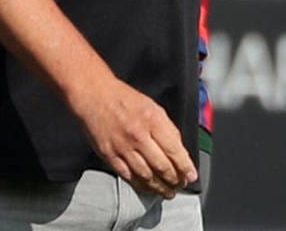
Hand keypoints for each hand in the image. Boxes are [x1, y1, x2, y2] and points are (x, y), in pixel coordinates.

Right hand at [72, 76, 195, 197]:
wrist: (93, 94)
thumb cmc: (123, 98)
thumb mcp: (152, 106)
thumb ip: (166, 128)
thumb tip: (178, 150)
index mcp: (152, 120)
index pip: (174, 150)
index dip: (185, 167)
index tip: (191, 176)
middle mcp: (138, 135)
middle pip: (162, 167)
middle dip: (175, 180)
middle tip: (180, 185)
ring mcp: (122, 147)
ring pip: (146, 176)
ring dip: (160, 187)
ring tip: (167, 191)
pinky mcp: (109, 155)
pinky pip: (128, 176)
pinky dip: (141, 185)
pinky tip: (148, 188)